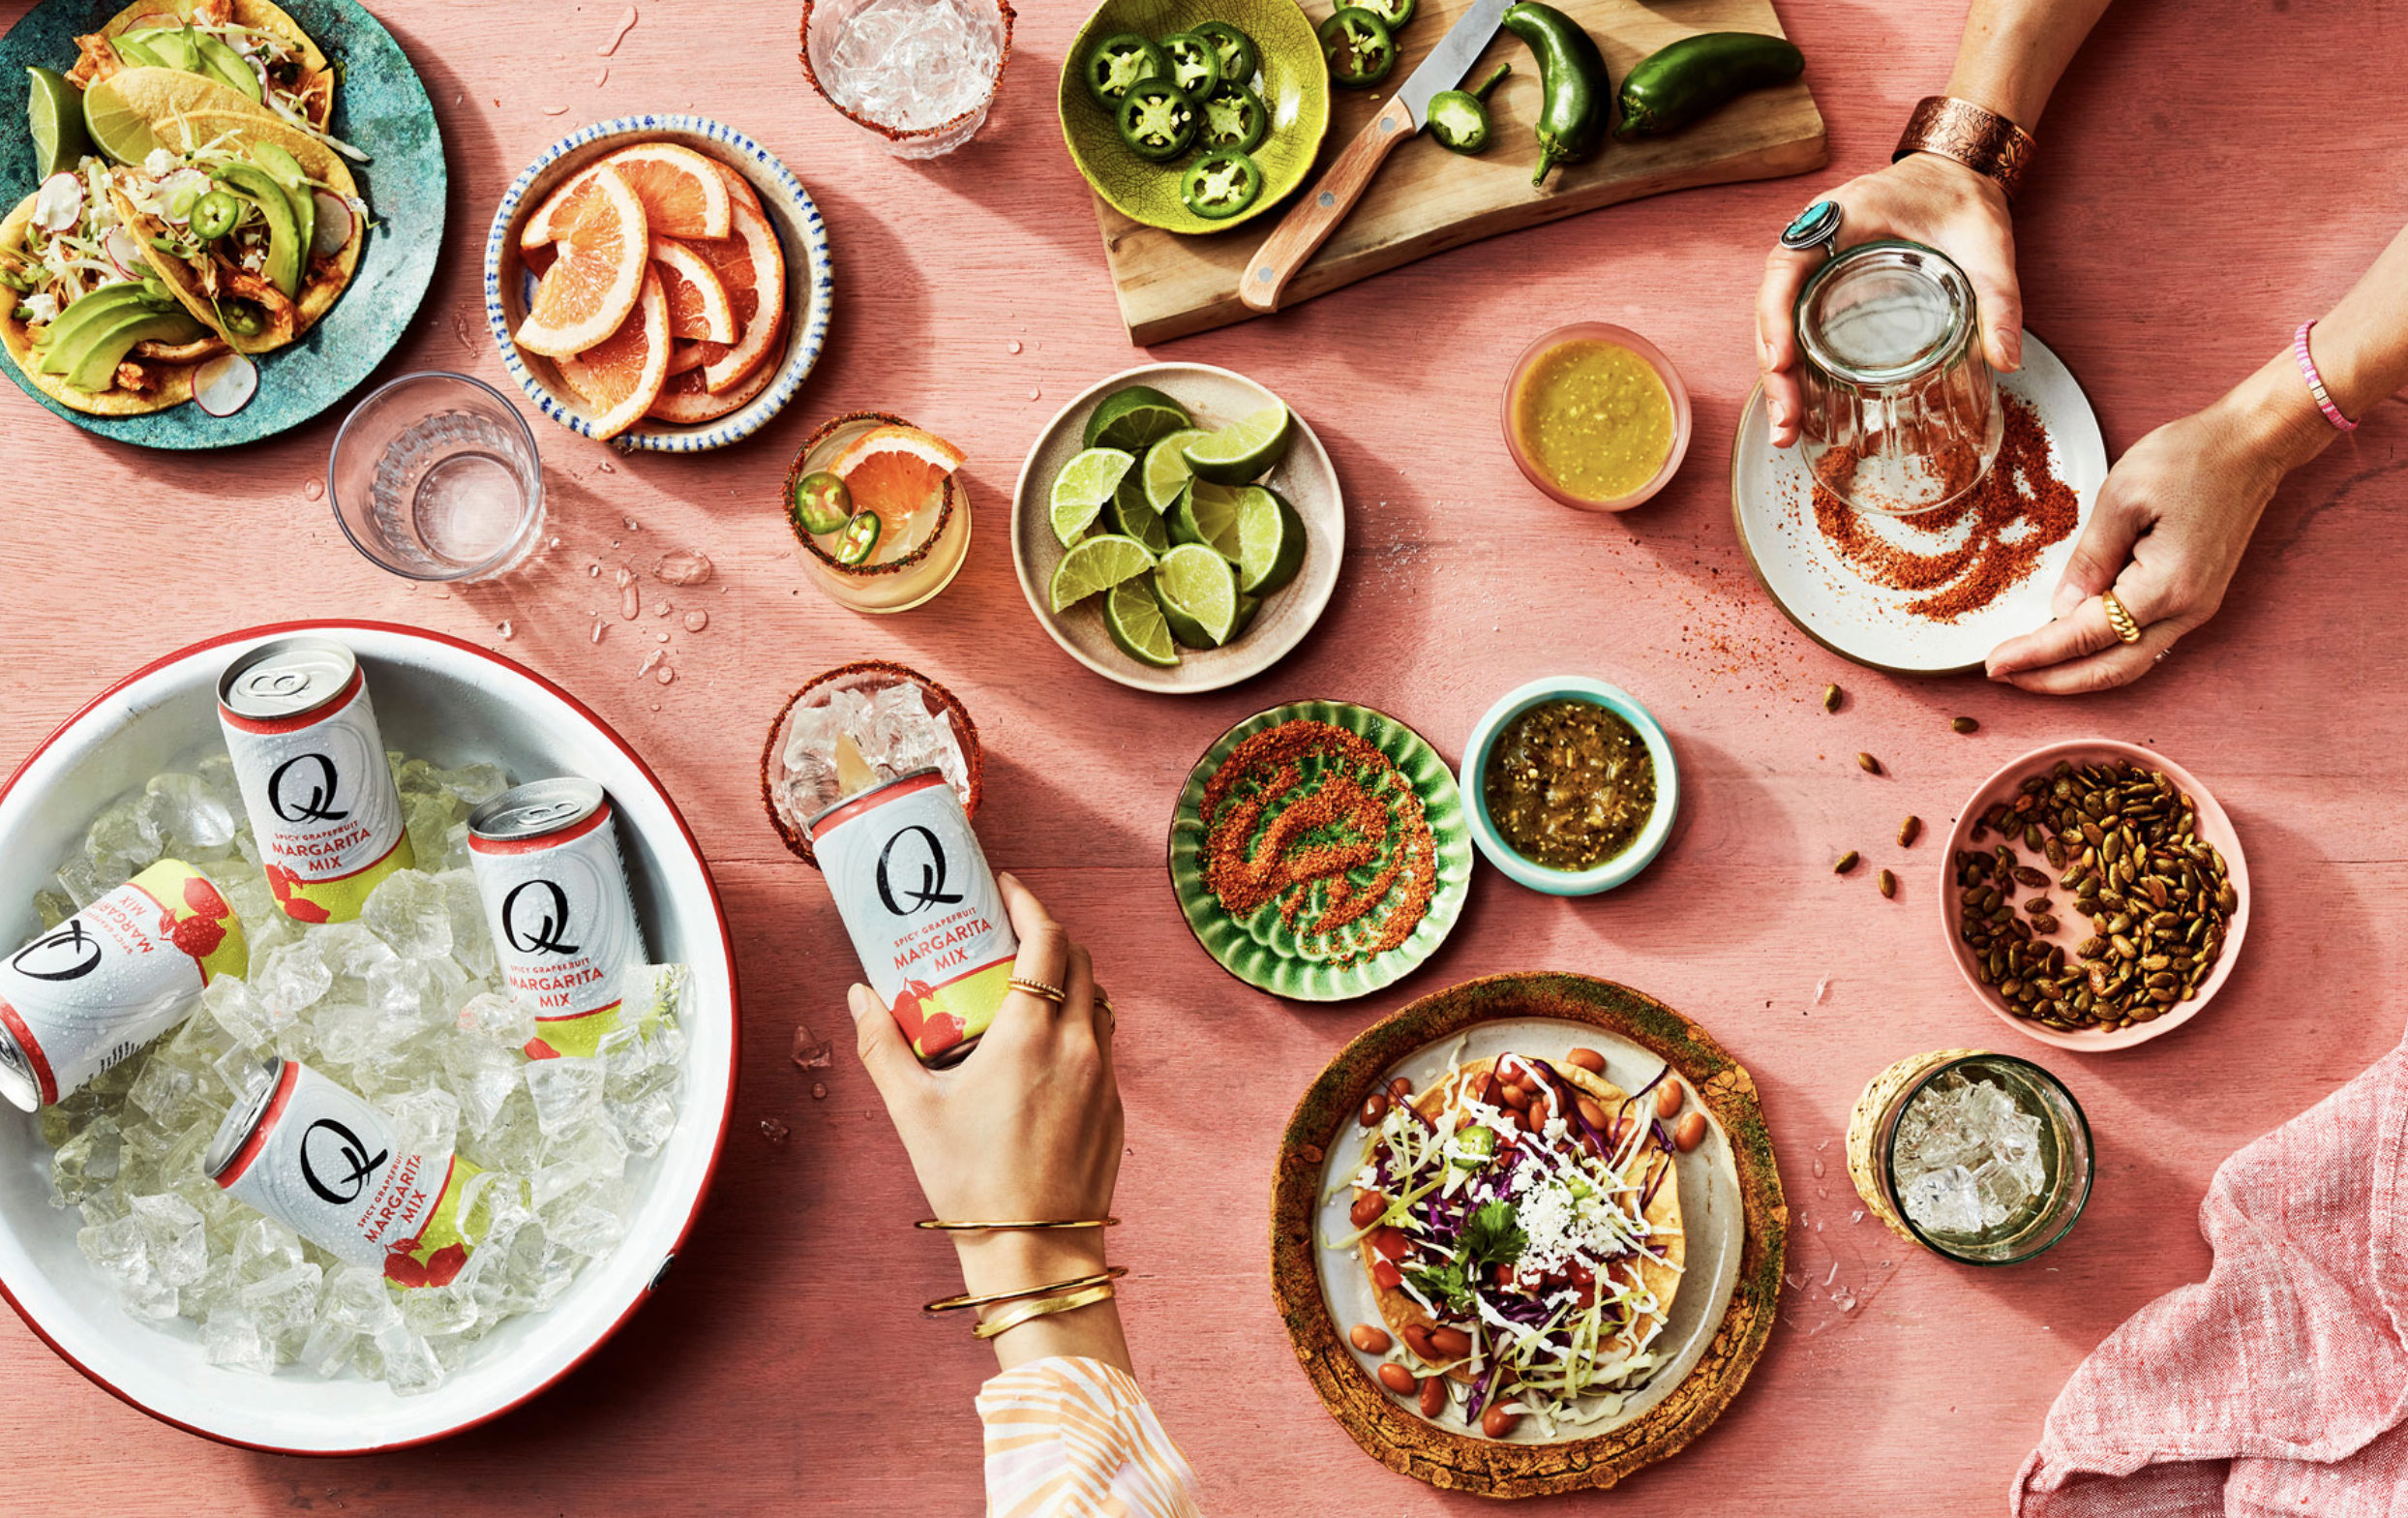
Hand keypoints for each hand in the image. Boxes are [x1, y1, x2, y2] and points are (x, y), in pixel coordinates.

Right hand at [849, 873, 1129, 1370]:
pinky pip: (1101, 1044)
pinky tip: (1041, 1050)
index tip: (1005, 890)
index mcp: (1031, 1034)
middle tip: (1007, 935)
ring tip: (1025, 988)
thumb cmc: (970, 1184)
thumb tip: (858, 996)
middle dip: (1047, 936)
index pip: (1048, 940)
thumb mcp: (913, 1113)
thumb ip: (882, 1046)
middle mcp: (1078, 1045)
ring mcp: (1104, 1077)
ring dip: (1068, 980)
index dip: (1029, 905)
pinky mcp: (1115, 1108)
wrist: (1035, 1252)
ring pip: (1097, 1001)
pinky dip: (1077, 1026)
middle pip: (1079, 961)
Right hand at [1756, 154, 2020, 446]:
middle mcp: (1815, 239)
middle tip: (1785, 422)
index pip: (1786, 267)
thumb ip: (1999, 300)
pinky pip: (1795, 322)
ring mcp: (1816, 262)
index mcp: (1841, 216)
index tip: (1782, 362)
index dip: (1776, 317)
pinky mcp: (1826, 283)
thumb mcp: (1986, 246)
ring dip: (1777, 375)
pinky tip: (1799, 403)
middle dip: (1773, 368)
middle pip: (1773, 306)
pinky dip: (1792, 364)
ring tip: (1786, 427)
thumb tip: (2008, 360)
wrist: (1958, 176)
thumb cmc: (1962, 200)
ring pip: (1778, 321)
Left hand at [1982, 400, 2290, 692]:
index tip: (1995, 664)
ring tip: (2028, 668)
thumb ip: (2090, 558)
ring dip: (2077, 672)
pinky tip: (2070, 644)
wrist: (2252, 444)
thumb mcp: (2123, 497)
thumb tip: (2062, 609)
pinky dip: (2103, 652)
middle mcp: (2187, 609)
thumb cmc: (2191, 457)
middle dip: (2052, 680)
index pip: (2086, 636)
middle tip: (2003, 676)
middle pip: (2111, 669)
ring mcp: (2196, 607)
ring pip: (2129, 663)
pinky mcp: (2195, 598)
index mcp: (2167, 585)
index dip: (2036, 655)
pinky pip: (2144, 642)